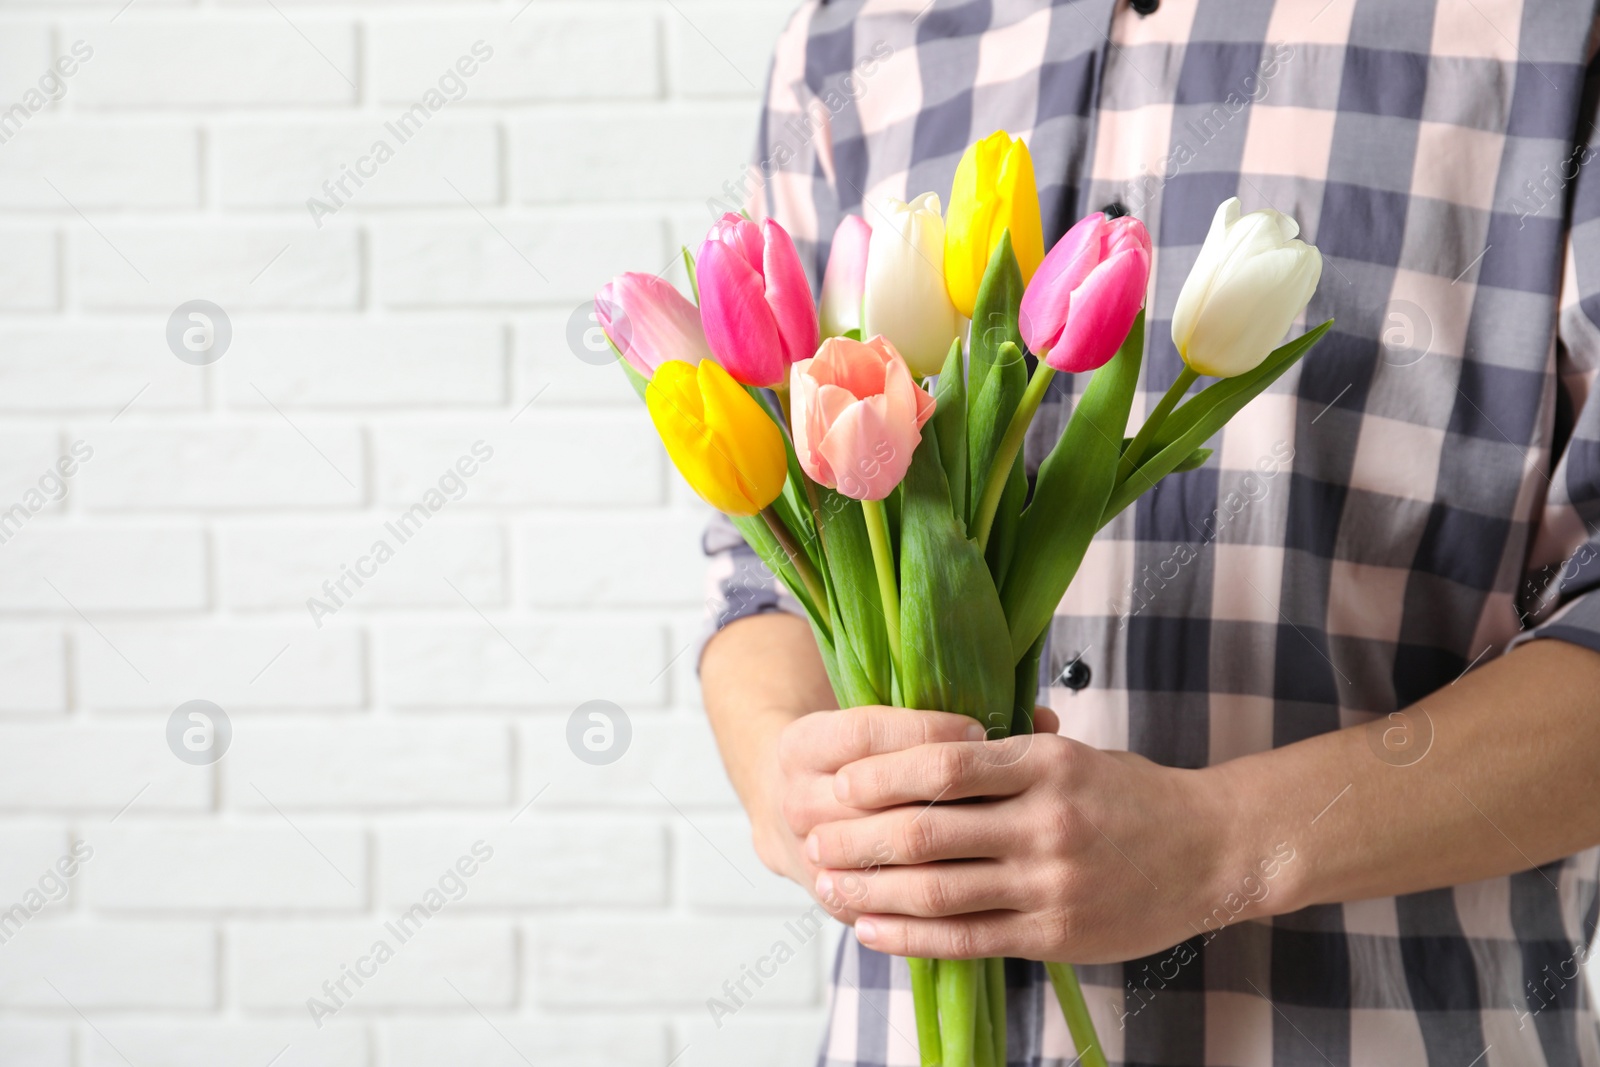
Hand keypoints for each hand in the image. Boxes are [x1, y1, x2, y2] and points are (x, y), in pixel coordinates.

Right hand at [752, 706, 987, 908]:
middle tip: (996, 787)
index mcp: (801, 746)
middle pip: (873, 797)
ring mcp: (807, 854)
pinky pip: (885, 901)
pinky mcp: (829, 898)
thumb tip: (1010, 724)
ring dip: (940, 847)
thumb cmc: (846, 759)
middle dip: (940, 792)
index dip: (924, 730)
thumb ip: (917, 724)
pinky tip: (974, 879)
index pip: (864, 734)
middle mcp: (796, 800)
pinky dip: (929, 895)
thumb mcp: (861, 727)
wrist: (782, 805)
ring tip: (993, 835)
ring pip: (881, 854)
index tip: (976, 730)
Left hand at [806, 717, 1247, 963]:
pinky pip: (967, 938)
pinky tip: (873, 930)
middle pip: (927, 830)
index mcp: (1046, 764)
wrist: (1213, 851)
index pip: (942, 764)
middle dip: (858, 838)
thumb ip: (1003, 751)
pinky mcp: (1056, 934)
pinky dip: (911, 937)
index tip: (839, 783)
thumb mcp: (1074, 752)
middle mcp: (1046, 821)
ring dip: (871, 891)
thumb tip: (921, 740)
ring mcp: (1051, 883)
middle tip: (814, 839)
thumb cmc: (1131, 796)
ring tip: (829, 886)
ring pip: (938, 890)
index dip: (880, 776)